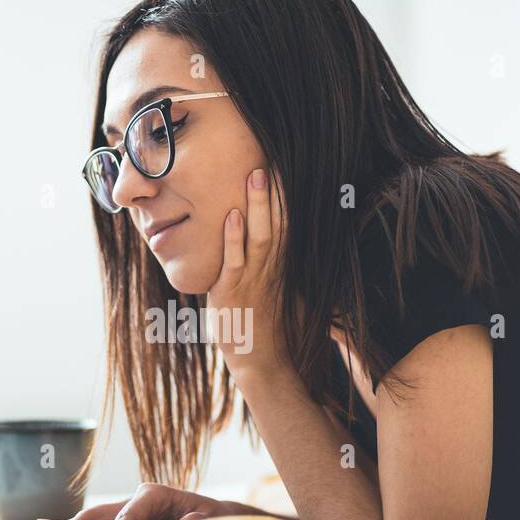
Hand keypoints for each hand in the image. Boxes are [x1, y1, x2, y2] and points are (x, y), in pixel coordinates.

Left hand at [207, 167, 289, 377]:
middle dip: (276, 190)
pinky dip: (232, 238)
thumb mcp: (278, 288)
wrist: (261, 361)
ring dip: (258, 206)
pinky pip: (233, 262)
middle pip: (279, 222)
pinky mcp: (231, 293)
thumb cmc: (268, 325)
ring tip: (255, 175)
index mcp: (282, 265)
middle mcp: (271, 268)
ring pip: (260, 237)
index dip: (288, 195)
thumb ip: (278, 262)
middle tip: (272, 157)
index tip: (286, 165)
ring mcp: (252, 280)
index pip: (290, 222)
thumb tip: (277, 236)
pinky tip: (229, 215)